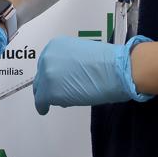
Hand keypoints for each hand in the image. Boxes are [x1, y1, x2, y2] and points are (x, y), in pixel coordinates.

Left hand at [33, 36, 154, 114]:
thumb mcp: (81, 54)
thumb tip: (65, 76)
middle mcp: (47, 58)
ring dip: (50, 95)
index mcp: (55, 46)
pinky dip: (43, 107)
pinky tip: (45, 110)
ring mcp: (47, 74)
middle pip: (41, 76)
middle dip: (47, 85)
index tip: (54, 81)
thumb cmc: (108, 62)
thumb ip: (68, 63)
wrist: (116, 70)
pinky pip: (41, 102)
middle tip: (53, 93)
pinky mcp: (50, 91)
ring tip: (64, 99)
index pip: (46, 63)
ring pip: (42, 90)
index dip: (51, 75)